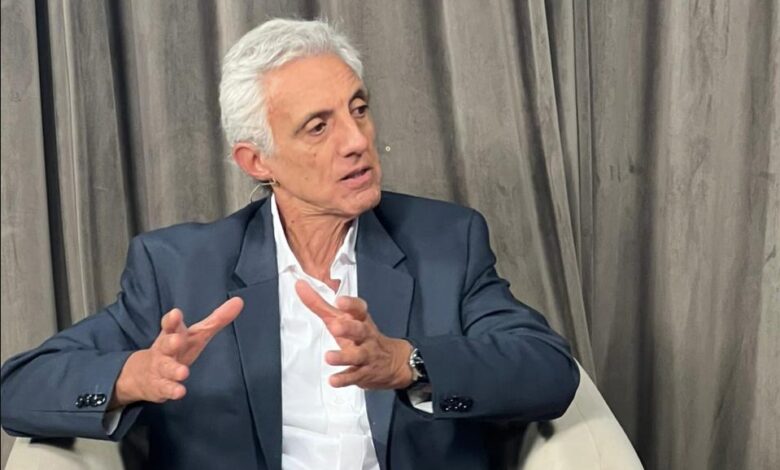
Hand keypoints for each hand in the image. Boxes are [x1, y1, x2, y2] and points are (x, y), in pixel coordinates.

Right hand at [109, 297, 243, 407]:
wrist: (143, 374)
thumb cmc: (177, 349)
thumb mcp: (196, 334)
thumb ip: (216, 319)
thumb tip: (239, 301)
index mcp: (173, 334)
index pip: (170, 324)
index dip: (172, 319)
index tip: (175, 314)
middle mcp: (165, 350)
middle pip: (166, 344)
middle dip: (171, 342)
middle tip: (178, 340)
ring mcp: (160, 368)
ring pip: (165, 367)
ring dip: (174, 370)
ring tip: (184, 372)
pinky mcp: (159, 386)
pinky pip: (165, 388)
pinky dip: (172, 390)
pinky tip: (180, 392)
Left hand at [295, 280, 413, 389]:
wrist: (392, 363)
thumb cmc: (360, 336)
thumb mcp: (343, 319)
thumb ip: (320, 304)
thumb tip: (299, 285)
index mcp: (360, 320)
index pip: (359, 309)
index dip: (351, 304)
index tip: (339, 300)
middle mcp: (366, 336)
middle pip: (360, 330)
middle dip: (348, 328)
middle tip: (335, 327)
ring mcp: (366, 355)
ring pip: (357, 355)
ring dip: (343, 356)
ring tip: (329, 357)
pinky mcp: (364, 374)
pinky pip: (354, 377)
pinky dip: (344, 379)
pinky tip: (333, 381)